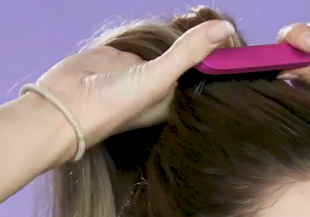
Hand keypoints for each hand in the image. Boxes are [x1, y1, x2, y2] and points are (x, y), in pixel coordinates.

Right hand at [30, 20, 235, 152]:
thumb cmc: (115, 106)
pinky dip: (166, 32)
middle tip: (226, 24)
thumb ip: (189, 52)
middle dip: (210, 47)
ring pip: (176, 49)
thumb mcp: (158, 78)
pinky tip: (184, 20)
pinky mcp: (129, 57)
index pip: (210, 81)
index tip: (244, 45)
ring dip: (187, 37)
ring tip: (206, 18)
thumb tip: (224, 29)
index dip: (226, 64)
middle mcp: (167, 88)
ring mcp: (148, 71)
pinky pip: (155, 41)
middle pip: (196, 63)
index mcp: (180, 102)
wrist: (65, 104)